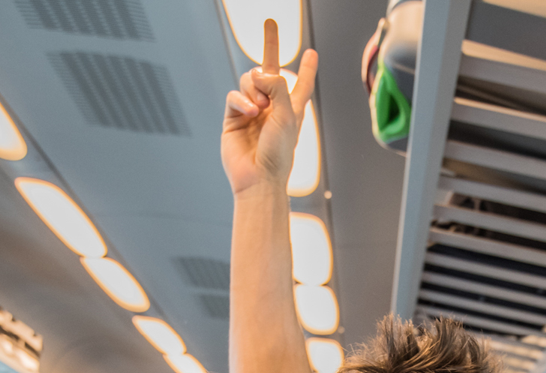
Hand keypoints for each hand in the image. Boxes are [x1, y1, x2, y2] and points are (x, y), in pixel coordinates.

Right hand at [221, 19, 317, 195]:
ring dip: (255, 88)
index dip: (308, 69)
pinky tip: (250, 112)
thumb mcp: (287, 114)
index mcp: (292, 108)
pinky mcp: (233, 118)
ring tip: (260, 108)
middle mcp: (271, 106)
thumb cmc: (278, 153)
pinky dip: (242, 100)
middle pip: (268, 69)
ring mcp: (251, 111)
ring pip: (249, 80)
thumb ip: (277, 86)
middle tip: (271, 20)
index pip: (302, 83)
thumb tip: (258, 72)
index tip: (312, 53)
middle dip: (270, 44)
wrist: (258, 178)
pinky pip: (234, 95)